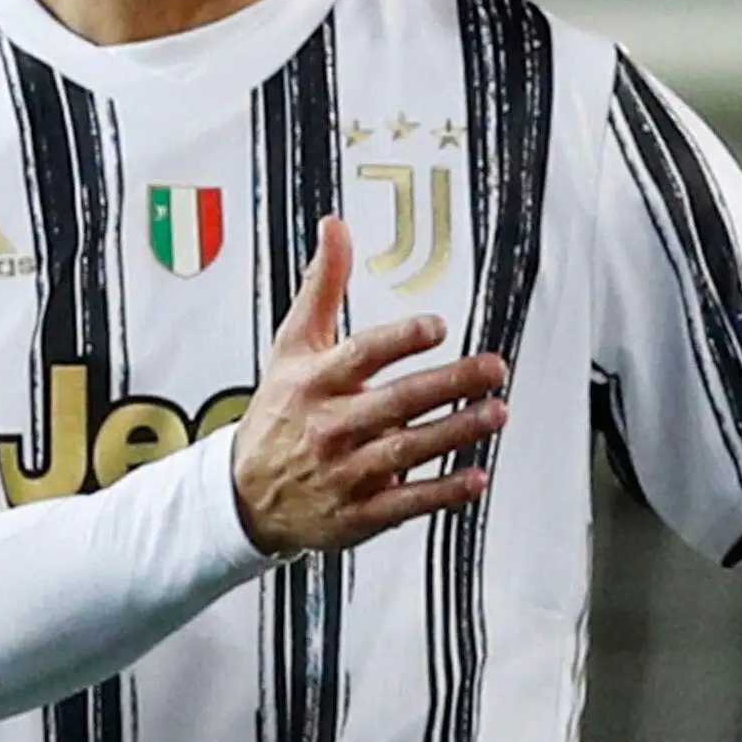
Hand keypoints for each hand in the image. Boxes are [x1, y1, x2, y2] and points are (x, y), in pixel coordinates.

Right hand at [233, 218, 507, 554]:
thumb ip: (322, 286)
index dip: (400, 339)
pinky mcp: (358, 513)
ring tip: (496, 413)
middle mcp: (331, 426)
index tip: (437, 326)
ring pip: (407, 451)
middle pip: (396, 402)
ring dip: (456, 432)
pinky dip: (442, 492)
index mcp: (315, 381)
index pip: (361, 355)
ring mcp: (345, 472)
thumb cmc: (280, 410)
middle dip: (449, 384)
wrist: (245, 494)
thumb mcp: (292, 345)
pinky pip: (406, 503)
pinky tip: (476, 476)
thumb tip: (336, 227)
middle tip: (493, 368)